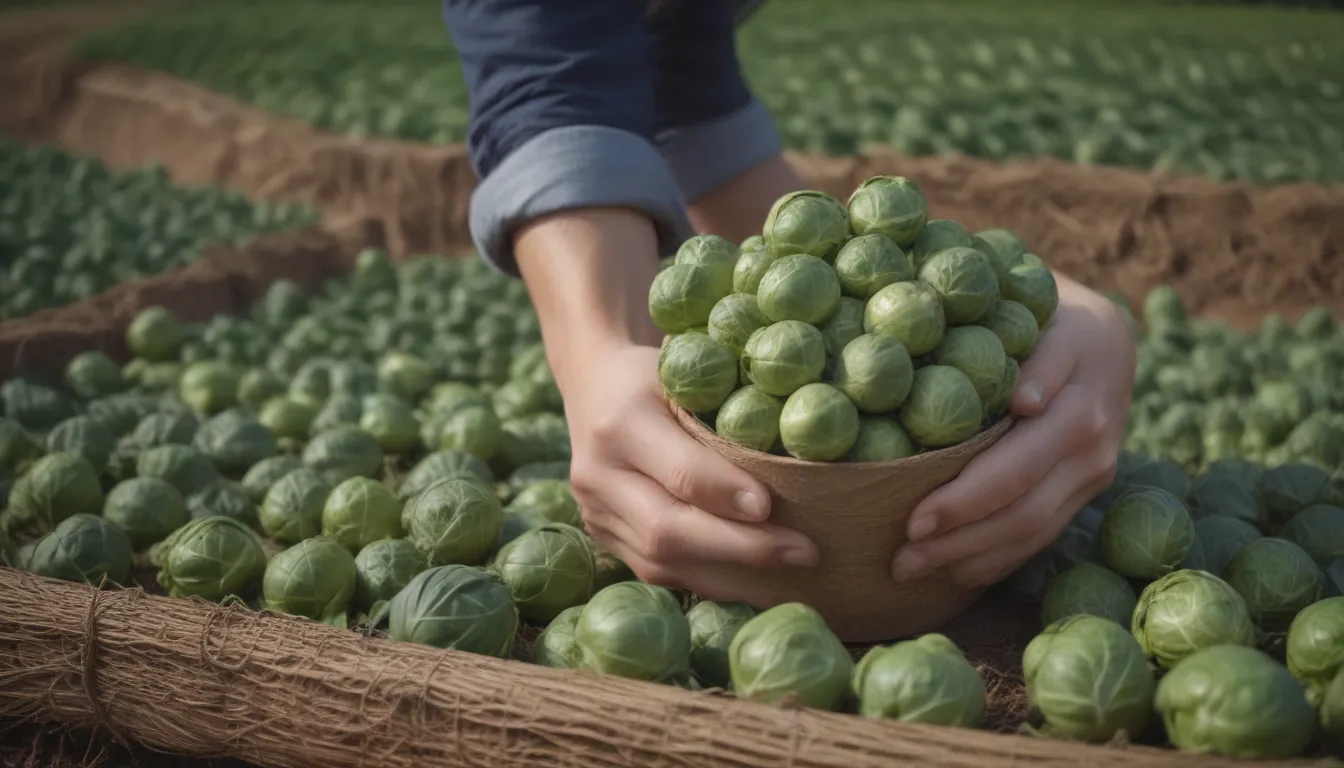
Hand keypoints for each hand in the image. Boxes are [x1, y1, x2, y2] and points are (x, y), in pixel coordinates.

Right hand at [559, 343, 819, 596]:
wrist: (595, 385)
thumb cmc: (661, 375)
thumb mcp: (690, 378)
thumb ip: (728, 419)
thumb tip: (804, 466)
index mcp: (620, 422)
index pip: (680, 472)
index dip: (727, 495)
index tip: (773, 509)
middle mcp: (598, 474)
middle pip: (667, 530)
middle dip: (741, 548)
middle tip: (803, 553)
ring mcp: (595, 512)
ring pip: (660, 562)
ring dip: (731, 575)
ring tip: (791, 576)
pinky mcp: (603, 536)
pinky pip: (657, 571)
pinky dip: (711, 578)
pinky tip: (754, 580)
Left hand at [890, 279, 1135, 587]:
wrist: (1101, 330)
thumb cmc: (1038, 312)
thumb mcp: (1033, 310)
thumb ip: (1031, 354)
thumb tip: (1022, 400)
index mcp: (1080, 396)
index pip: (1019, 463)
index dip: (966, 499)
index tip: (913, 520)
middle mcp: (1095, 440)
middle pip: (1024, 508)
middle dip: (958, 540)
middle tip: (900, 559)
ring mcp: (1096, 470)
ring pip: (1034, 530)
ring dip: (972, 558)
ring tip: (912, 570)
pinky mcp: (1088, 490)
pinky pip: (1043, 534)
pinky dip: (998, 558)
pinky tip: (953, 571)